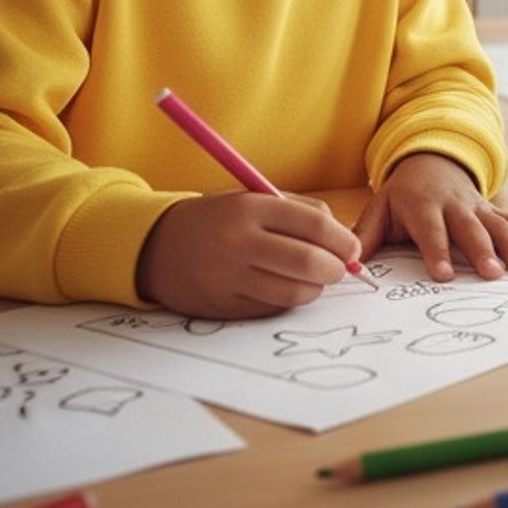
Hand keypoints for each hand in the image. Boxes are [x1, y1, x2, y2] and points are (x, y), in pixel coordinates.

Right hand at [137, 192, 361, 318]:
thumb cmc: (219, 220)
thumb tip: (346, 239)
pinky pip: (271, 308)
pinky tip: (284, 288)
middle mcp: (238, 243)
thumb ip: (302, 212)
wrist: (155, 246)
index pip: (315, 226)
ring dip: (316, 288)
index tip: (352, 249)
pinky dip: (288, 300)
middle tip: (340, 269)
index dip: (344, 241)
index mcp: (250, 208)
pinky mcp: (221, 306)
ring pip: (294, 292)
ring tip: (314, 279)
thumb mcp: (254, 199)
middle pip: (309, 262)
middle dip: (336, 269)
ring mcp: (228, 277)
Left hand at [353, 153, 507, 280]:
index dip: (436, 252)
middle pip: (469, 229)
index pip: (430, 231)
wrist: (431, 160)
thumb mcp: (379, 208)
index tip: (442, 275)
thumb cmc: (402, 194)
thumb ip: (364, 237)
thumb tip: (347, 265)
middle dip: (482, 252)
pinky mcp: (492, 209)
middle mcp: (454, 205)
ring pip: (496, 225)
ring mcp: (476, 206)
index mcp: (422, 205)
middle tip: (492, 274)